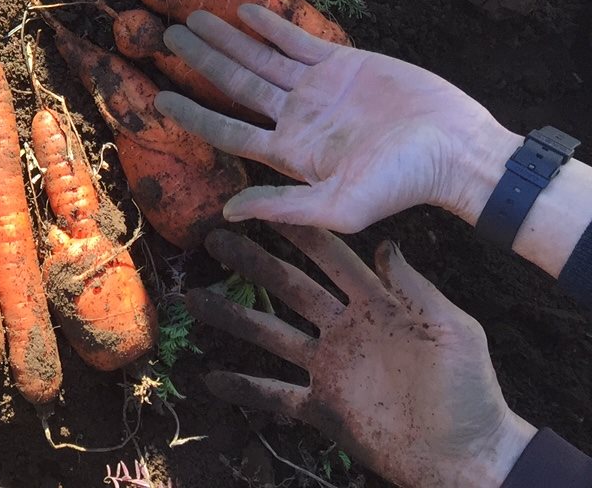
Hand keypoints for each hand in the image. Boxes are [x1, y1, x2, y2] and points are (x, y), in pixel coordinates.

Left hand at [153, 4, 518, 230]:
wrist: (455, 149)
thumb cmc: (402, 185)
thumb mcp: (340, 207)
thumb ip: (283, 207)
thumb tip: (229, 212)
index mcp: (289, 152)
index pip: (228, 129)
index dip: (193, 114)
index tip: (159, 98)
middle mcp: (295, 117)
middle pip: (235, 84)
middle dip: (200, 60)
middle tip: (163, 35)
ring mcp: (317, 89)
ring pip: (259, 57)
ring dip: (226, 38)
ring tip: (192, 18)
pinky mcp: (343, 64)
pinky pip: (297, 41)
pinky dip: (271, 26)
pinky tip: (244, 11)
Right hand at [192, 225, 534, 487]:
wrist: (469, 459)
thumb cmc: (470, 393)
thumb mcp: (453, 332)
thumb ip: (416, 290)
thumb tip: (386, 244)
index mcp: (376, 305)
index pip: (331, 258)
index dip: (299, 232)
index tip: (265, 205)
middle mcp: (345, 329)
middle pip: (289, 288)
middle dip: (252, 262)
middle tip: (214, 238)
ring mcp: (330, 368)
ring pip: (270, 335)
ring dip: (232, 316)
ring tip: (194, 297)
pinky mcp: (322, 407)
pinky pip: (274, 394)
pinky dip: (242, 387)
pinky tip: (210, 377)